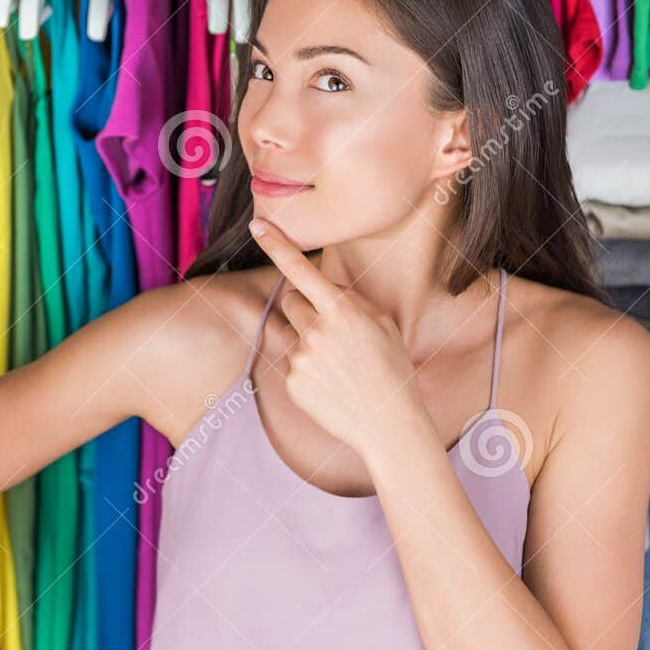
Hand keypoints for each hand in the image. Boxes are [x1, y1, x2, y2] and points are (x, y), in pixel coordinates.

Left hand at [247, 218, 428, 461]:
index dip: (277, 244)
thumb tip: (323, 287)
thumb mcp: (382, 325)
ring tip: (335, 362)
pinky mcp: (290, 381)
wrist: (389, 424)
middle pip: (291, 300)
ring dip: (304, 337)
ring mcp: (300, 358)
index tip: (257, 225)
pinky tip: (328, 381)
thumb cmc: (391, 370)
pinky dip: (303, 365)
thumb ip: (350, 300)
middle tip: (332, 330)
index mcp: (343, 312)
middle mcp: (316, 331)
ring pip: (289, 330)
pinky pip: (288, 359)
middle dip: (305, 307)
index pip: (301, 270)